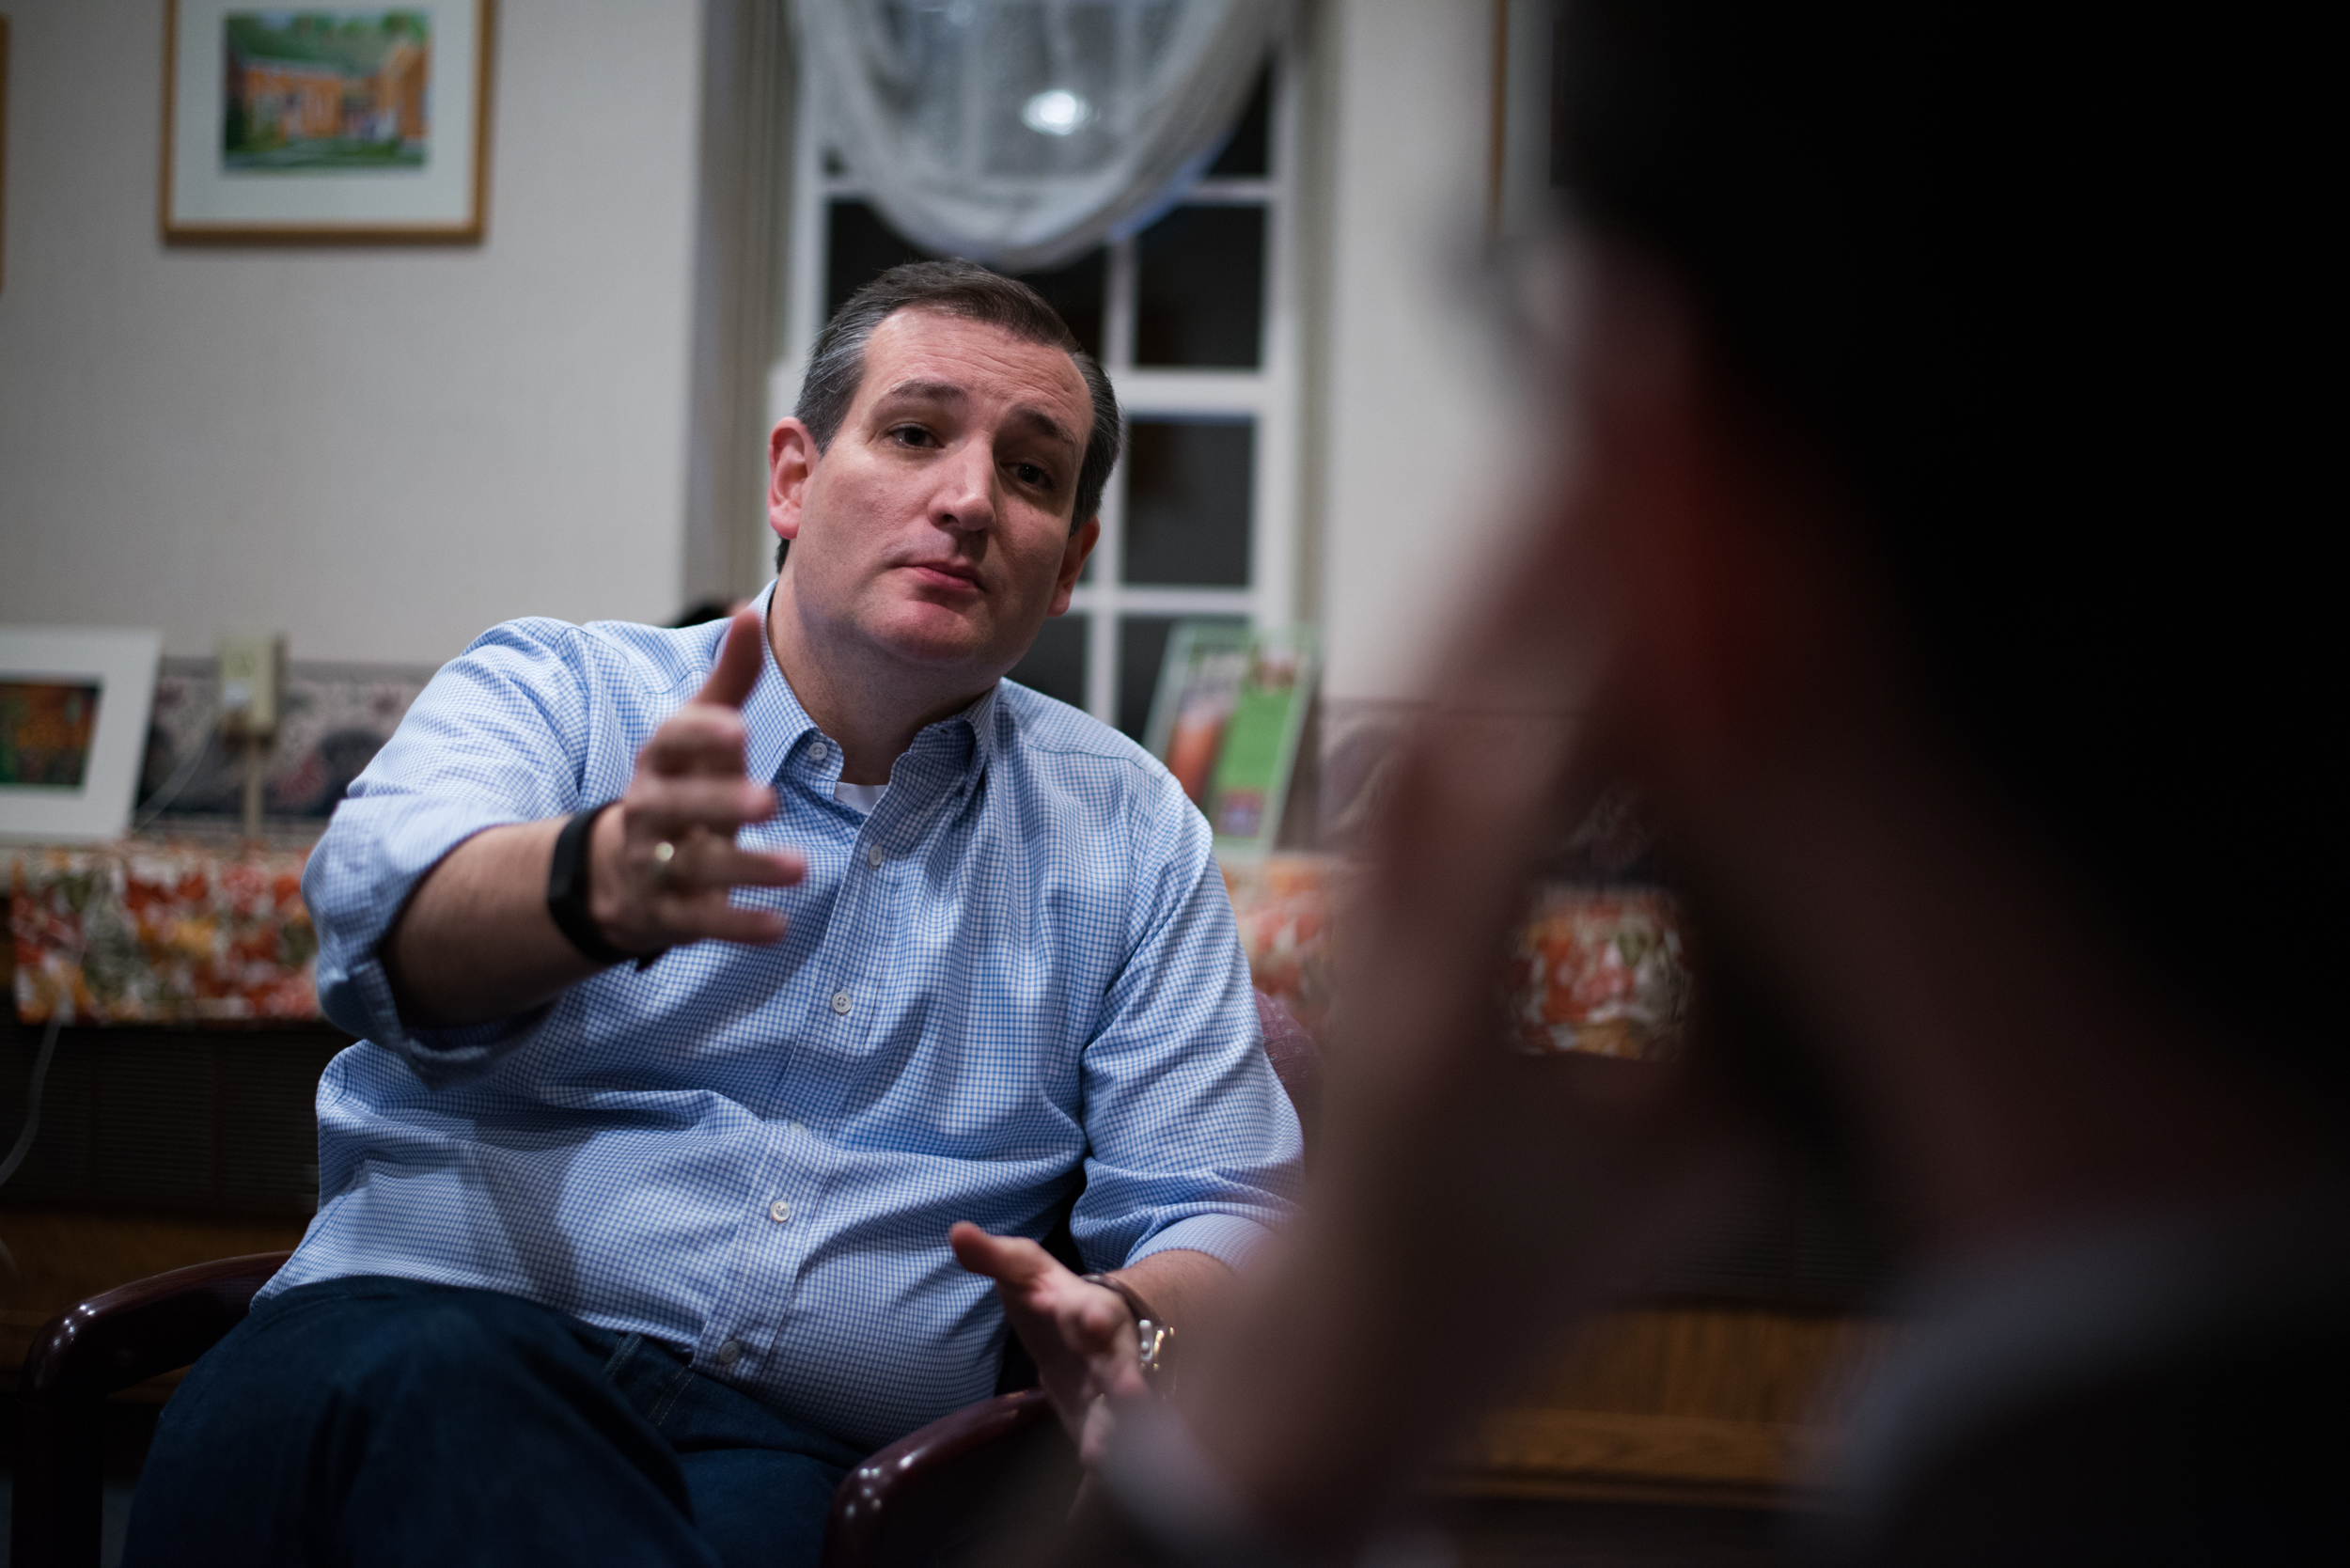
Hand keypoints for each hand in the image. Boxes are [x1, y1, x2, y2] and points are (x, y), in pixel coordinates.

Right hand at [588, 608, 805, 954]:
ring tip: (799, 869)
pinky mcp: (672, 914)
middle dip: (721, 804)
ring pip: (697, 867)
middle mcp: (651, 811)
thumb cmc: (679, 785)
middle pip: (679, 807)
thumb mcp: (698, 732)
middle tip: (769, 802)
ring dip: (747, 869)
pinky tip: (779, 926)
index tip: (738, 730)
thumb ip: (730, 679)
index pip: (672, 743)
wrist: (618, 871)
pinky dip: (739, 926)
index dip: (701, 737)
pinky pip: (703, 922)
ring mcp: (658, 864)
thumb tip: (748, 611)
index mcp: (660, 761)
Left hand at [950, 1222, 1147, 1463]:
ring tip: (1101, 1452)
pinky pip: (1111, 1436)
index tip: (1093, 1323)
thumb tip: (956, 1231)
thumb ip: (991, 1256)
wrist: (1087, 1329)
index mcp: (1085, 1307)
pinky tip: (1096, 1468)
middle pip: (1120, 1362)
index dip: (1092, 1316)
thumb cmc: (1049, 1296)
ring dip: (1114, 1428)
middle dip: (1124, 1377)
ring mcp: (1108, 1388)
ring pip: (1120, 1409)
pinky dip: (1107, 1454)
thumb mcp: (1022, 1270)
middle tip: (1131, 1395)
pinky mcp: (1102, 1419)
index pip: (1091, 1309)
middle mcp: (1106, 1349)